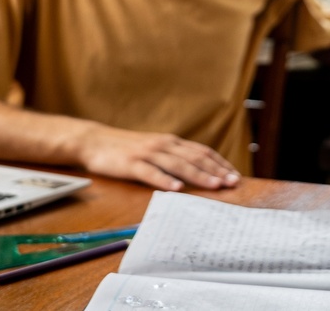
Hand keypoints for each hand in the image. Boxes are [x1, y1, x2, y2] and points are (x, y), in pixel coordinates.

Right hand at [78, 126, 240, 191]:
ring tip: (215, 185)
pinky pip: (151, 173)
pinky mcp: (131, 163)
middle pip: (195, 157)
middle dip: (216, 170)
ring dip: (199, 175)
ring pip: (178, 165)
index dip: (220, 163)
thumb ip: (172, 157)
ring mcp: (147, 153)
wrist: (94, 141)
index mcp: (170, 142)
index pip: (202, 151)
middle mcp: (163, 145)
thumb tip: (197, 172)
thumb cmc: (126, 149)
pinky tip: (177, 189)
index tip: (235, 175)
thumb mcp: (154, 149)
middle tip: (233, 182)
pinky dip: (165, 180)